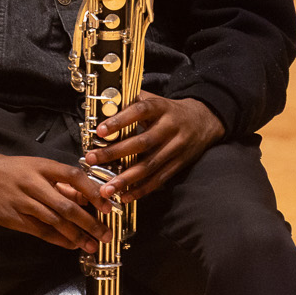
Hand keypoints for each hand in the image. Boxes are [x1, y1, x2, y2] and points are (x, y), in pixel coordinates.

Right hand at [0, 151, 109, 251]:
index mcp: (41, 166)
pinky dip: (57, 239)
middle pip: (66, 206)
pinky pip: (39, 230)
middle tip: (106, 235)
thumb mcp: (35, 167)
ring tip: (91, 245)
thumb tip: (85, 197)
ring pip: (54, 221)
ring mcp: (21, 201)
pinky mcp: (11, 216)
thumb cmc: (9, 169)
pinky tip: (70, 244)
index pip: (73, 176)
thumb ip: (60, 182)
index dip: (93, 192)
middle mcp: (32, 183)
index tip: (108, 207)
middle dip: (90, 223)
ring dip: (76, 235)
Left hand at [86, 93, 224, 200]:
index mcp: (160, 108)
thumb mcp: (152, 99)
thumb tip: (101, 105)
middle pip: (142, 142)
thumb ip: (129, 101)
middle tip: (92, 159)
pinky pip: (160, 178)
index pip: (140, 112)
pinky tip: (126, 195)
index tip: (100, 131)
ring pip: (150, 165)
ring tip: (107, 188)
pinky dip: (142, 189)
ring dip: (127, 178)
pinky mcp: (180, 163)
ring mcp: (176, 147)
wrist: (203, 120)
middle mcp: (170, 128)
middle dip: (115, 153)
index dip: (120, 120)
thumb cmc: (167, 110)